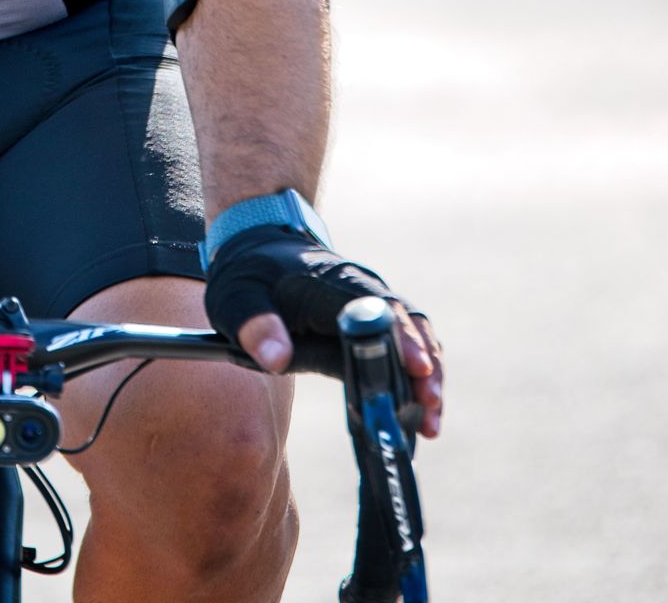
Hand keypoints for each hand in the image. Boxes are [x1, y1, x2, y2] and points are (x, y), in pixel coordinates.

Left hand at [203, 226, 443, 436]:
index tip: (417, 368)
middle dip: (424, 365)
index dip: (400, 338)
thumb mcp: (237, 298)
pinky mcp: (371, 325)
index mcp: (330, 283)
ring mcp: (371, 304)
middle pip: (407, 322)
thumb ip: (255, 326)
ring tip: (431, 422)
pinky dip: (417, 377)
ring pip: (415, 334)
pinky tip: (421, 415)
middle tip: (430, 408)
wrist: (259, 246)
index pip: (375, 308)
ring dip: (428, 375)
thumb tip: (277, 359)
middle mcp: (361, 289)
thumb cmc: (249, 275)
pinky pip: (404, 347)